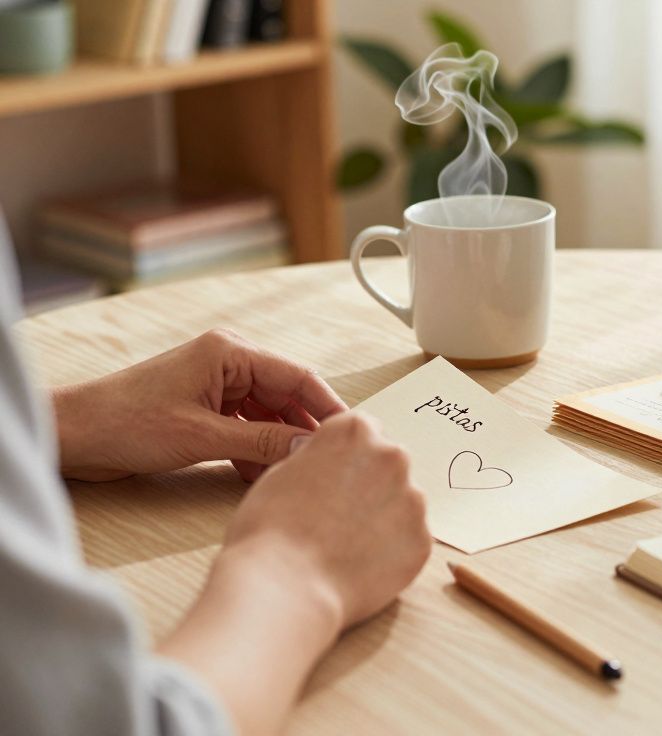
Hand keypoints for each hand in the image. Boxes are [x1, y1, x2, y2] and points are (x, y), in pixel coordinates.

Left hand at [52, 329, 347, 481]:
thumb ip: (263, 442)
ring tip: (297, 473)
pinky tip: (264, 476)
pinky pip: (246, 428)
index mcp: (230, 352)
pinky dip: (256, 451)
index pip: (298, 376)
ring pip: (267, 415)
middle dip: (304, 429)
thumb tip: (308, 449)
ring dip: (279, 444)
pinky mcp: (204, 409)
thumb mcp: (204, 436)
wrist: (75, 435)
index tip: (350, 434)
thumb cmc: (126, 422)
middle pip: (286, 396)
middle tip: (327, 461)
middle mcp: (227, 362)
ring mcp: (215, 386)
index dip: (328, 406)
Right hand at [159, 412, 429, 734]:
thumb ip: (320, 458)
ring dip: (384, 517)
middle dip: (371, 483)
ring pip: (403, 502)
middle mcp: (393, 457)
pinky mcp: (423, 540)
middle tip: (340, 516)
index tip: (337, 477)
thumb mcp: (282, 473)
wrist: (284, 587)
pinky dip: (392, 551)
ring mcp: (413, 499)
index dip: (348, 457)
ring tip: (347, 546)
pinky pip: (409, 539)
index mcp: (356, 431)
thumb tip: (332, 462)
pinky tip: (361, 566)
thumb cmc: (269, 530)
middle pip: (389, 464)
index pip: (363, 432)